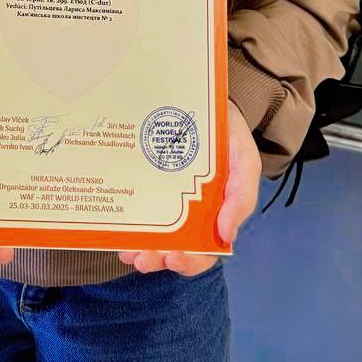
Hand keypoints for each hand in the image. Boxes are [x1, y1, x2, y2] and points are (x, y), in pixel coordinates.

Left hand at [118, 100, 261, 276]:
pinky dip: (128, 225)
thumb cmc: (229, 134)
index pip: (205, 250)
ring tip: (128, 253)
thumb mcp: (244, 160)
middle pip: (175, 248)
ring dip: (140, 249)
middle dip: (158, 259)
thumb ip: (242, 195)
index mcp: (215, 213)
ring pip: (153, 234)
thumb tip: (227, 236)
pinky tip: (117, 233)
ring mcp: (167, 199)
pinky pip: (137, 208)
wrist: (205, 100)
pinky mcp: (148, 183)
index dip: (191, 262)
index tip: (175, 258)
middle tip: (144, 259)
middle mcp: (190, 212)